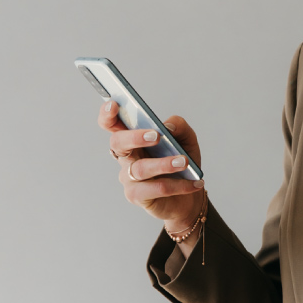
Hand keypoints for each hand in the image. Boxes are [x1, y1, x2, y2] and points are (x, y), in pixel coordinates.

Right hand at [99, 100, 205, 236]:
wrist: (189, 197)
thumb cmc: (182, 165)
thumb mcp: (186, 140)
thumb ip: (179, 126)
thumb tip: (167, 126)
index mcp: (132, 139)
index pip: (112, 124)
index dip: (107, 114)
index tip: (114, 105)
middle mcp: (126, 157)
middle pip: (118, 143)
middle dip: (134, 137)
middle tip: (156, 136)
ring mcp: (128, 178)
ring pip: (140, 168)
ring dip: (164, 164)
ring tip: (184, 162)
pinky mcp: (137, 196)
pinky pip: (156, 189)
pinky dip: (178, 185)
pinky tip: (194, 183)